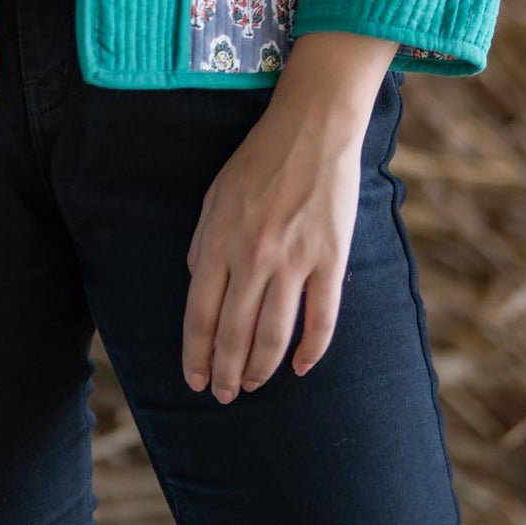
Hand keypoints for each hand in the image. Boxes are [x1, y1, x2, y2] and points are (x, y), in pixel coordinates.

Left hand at [180, 97, 363, 401]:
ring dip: (261, 369)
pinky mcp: (330, 260)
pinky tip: (300, 367)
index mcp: (219, 241)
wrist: (311, 130)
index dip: (196, 353)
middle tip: (223, 395)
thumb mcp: (214, 196)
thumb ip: (203, 243)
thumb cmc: (258, 160)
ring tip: (252, 386)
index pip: (200, 314)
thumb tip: (196, 284)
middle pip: (235, 332)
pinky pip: (321, 319)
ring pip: (274, 335)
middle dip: (226, 371)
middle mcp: (253, 257)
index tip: (195, 379)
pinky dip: (311, 351)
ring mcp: (294, 261)